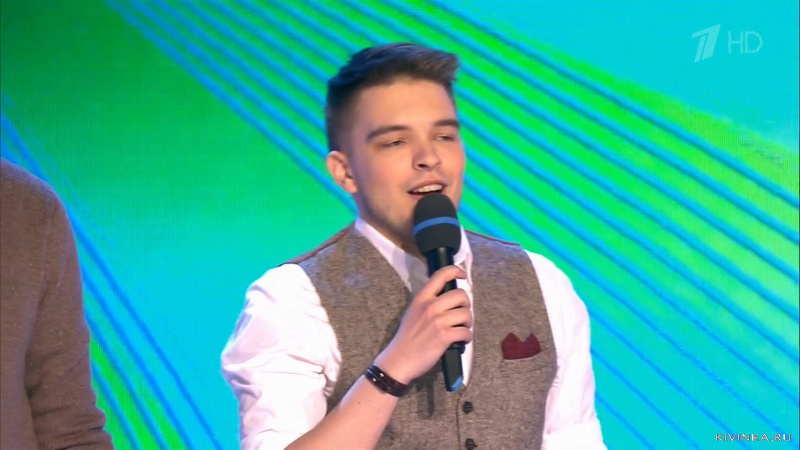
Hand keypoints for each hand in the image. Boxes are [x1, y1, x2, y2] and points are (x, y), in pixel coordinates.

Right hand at [373, 265, 471, 384]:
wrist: (400, 359)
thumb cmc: (406, 338)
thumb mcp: (412, 312)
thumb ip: (427, 303)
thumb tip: (447, 299)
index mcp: (422, 298)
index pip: (441, 275)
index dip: (456, 271)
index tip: (462, 275)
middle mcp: (430, 306)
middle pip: (461, 295)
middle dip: (466, 305)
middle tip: (462, 314)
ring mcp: (438, 321)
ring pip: (466, 314)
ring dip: (468, 323)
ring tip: (462, 328)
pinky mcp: (444, 336)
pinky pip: (466, 332)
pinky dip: (467, 337)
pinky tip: (461, 340)